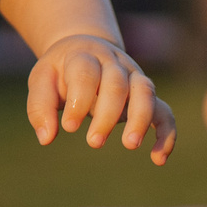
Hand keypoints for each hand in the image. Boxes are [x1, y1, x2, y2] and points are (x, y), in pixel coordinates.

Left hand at [27, 33, 174, 161]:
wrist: (84, 47)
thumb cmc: (60, 71)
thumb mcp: (41, 80)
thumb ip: (40, 107)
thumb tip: (47, 138)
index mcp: (84, 56)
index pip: (86, 74)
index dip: (79, 100)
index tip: (68, 128)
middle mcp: (113, 63)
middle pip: (117, 84)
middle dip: (107, 114)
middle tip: (93, 142)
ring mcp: (133, 76)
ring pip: (145, 92)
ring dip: (140, 119)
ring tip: (129, 145)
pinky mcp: (146, 95)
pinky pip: (164, 111)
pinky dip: (166, 133)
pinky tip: (158, 159)